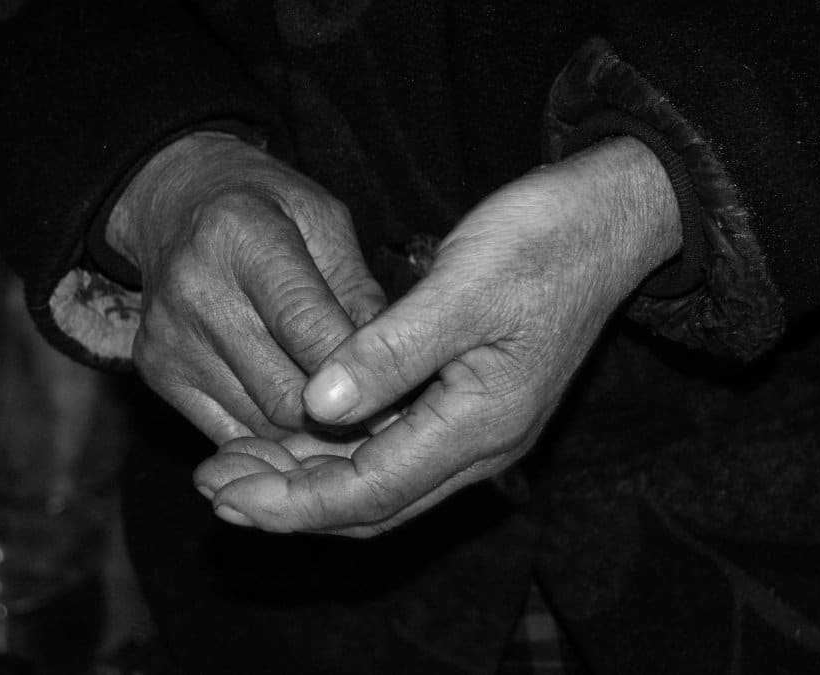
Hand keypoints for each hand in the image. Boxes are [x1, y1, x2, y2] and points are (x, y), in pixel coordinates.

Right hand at [110, 132, 384, 441]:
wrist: (176, 203)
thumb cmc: (267, 208)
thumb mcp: (325, 221)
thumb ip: (359, 291)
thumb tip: (396, 368)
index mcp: (243, 237)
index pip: (307, 329)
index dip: (360, 371)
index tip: (402, 391)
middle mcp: (195, 291)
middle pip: (285, 393)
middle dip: (343, 413)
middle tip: (383, 413)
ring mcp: (169, 340)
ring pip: (263, 424)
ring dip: (312, 431)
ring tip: (347, 413)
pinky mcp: (156, 373)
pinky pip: (231, 434)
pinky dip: (273, 437)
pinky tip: (301, 418)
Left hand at [194, 137, 682, 535]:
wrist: (609, 221)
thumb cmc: (543, 242)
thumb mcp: (463, 286)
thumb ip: (391, 351)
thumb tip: (319, 405)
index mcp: (481, 424)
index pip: (370, 490)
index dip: (291, 502)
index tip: (223, 496)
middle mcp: (480, 445)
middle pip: (369, 503)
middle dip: (286, 503)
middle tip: (210, 489)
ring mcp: (476, 430)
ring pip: (377, 482)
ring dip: (305, 482)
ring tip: (232, 471)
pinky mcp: (467, 407)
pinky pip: (391, 453)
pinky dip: (335, 454)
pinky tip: (291, 435)